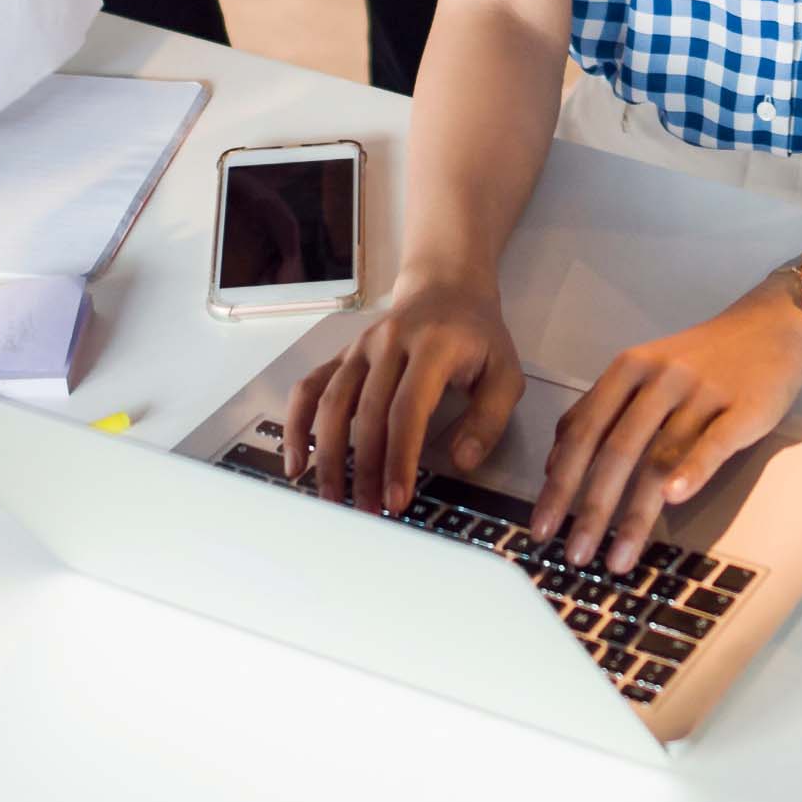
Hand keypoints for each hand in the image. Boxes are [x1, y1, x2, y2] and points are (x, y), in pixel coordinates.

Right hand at [284, 277, 519, 513]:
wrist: (447, 288)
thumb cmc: (477, 337)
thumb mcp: (506, 371)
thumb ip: (489, 418)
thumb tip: (462, 461)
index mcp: (432, 345)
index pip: (407, 410)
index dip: (399, 458)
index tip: (398, 500)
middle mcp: (388, 343)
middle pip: (366, 413)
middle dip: (364, 469)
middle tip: (368, 512)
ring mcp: (360, 348)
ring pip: (332, 403)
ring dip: (328, 456)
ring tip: (332, 499)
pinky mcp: (342, 355)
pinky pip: (310, 387)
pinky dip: (297, 424)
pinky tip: (296, 461)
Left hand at [530, 289, 801, 571]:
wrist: (771, 326)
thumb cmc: (701, 359)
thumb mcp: (642, 372)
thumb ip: (601, 410)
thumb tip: (555, 463)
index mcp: (627, 370)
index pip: (584, 432)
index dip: (560, 483)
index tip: (541, 527)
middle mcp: (659, 378)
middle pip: (617, 450)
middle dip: (591, 509)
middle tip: (575, 555)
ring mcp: (702, 392)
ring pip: (660, 457)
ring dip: (636, 514)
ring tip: (618, 559)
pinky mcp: (743, 407)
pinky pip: (714, 443)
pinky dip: (692, 470)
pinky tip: (674, 500)